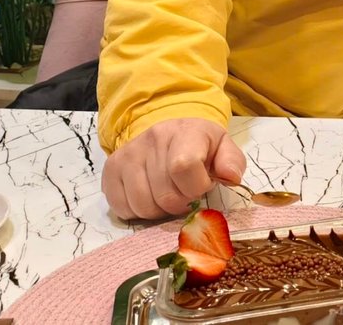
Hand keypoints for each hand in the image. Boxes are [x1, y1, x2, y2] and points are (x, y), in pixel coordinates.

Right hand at [103, 118, 245, 219]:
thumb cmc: (199, 145)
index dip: (196, 187)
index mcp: (185, 132)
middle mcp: (152, 140)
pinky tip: (149, 196)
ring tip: (168, 195)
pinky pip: (122, 208)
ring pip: (143, 206)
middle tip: (185, 193)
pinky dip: (137, 212)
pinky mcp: (111, 170)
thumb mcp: (222, 147)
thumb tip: (231, 177)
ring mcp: (128, 155)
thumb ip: (232, 162)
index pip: (183, 166)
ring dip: (159, 210)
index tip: (201, 186)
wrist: (168, 131)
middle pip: (165, 195)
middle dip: (181, 203)